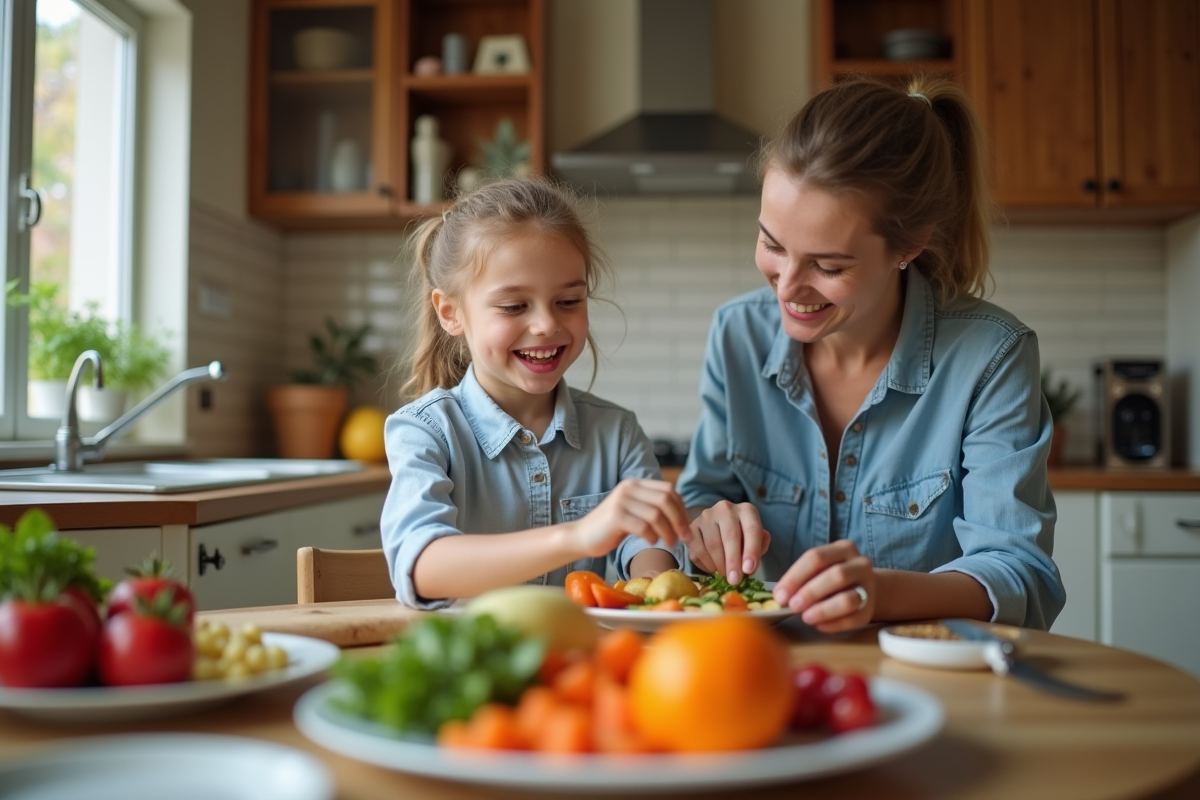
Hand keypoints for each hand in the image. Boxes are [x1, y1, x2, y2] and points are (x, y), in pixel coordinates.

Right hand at [573, 479, 688, 557]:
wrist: (581, 536)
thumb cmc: (611, 528)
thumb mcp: (634, 511)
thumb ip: (653, 508)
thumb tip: (683, 518)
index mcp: (635, 484)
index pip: (669, 490)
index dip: (682, 509)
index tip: (686, 527)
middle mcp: (628, 488)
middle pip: (665, 500)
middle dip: (679, 521)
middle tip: (684, 538)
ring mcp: (621, 501)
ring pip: (656, 515)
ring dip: (668, 532)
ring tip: (668, 543)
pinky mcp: (616, 517)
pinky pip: (643, 527)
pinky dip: (652, 537)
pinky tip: (651, 542)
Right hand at [685, 500, 770, 584]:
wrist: (719, 526)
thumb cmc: (742, 537)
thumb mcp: (756, 540)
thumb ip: (759, 548)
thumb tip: (749, 563)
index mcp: (747, 510)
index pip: (752, 529)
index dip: (751, 551)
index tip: (749, 570)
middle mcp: (726, 508)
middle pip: (730, 536)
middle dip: (732, 562)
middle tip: (734, 581)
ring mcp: (707, 516)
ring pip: (712, 545)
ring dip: (719, 565)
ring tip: (725, 574)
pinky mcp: (691, 526)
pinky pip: (697, 549)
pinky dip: (705, 563)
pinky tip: (713, 568)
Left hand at [773, 540, 874, 632]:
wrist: (865, 588)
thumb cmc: (832, 578)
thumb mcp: (820, 569)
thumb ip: (801, 578)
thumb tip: (781, 595)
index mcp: (843, 548)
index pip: (816, 557)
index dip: (795, 576)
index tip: (780, 595)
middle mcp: (860, 564)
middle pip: (836, 575)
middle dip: (811, 592)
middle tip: (793, 606)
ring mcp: (868, 587)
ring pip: (848, 600)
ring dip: (823, 610)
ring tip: (806, 617)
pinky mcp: (869, 610)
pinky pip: (852, 619)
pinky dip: (833, 624)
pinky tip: (819, 626)